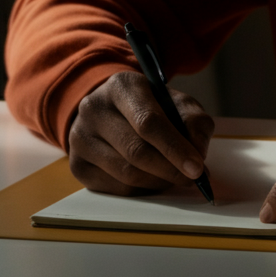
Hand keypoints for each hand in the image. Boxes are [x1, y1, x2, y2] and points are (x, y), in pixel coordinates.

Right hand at [68, 71, 214, 194]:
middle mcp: (93, 109)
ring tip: (175, 176)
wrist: (113, 112)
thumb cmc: (152, 108)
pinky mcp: (77, 165)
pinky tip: (153, 178)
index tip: (197, 168)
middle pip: (136, 151)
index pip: (148, 122)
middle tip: (193, 178)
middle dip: (170, 170)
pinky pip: (117, 188)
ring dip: (159, 181)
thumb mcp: (178, 103)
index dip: (175, 148)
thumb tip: (198, 154)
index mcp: (121, 86)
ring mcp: (80, 138)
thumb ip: (195, 122)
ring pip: (127, 173)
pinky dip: (143, 189)